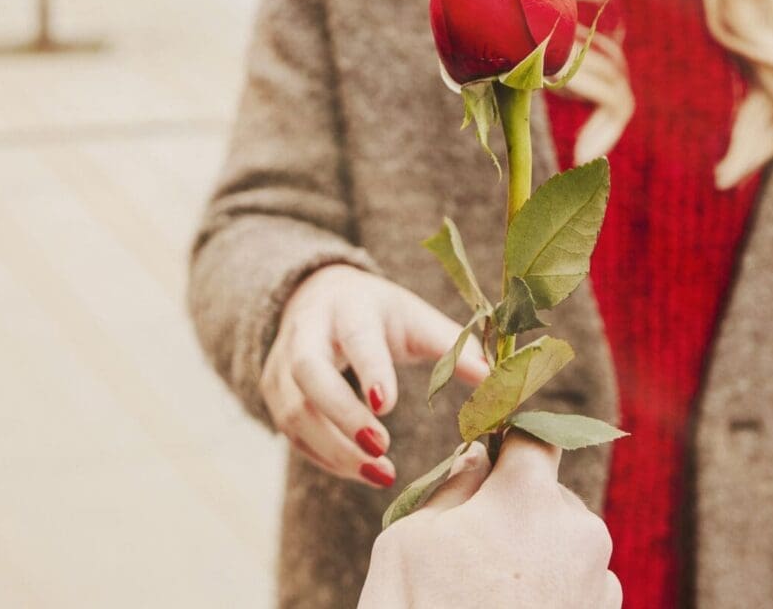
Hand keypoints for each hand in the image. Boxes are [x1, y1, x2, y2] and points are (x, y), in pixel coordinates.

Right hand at [261, 264, 490, 486]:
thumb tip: (498, 387)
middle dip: (342, 414)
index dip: (369, 370)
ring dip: (335, 449)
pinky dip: (325, 458)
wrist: (317, 297)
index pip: (355, 337)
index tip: (387, 405)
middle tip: (380, 446)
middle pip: (309, 373)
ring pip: (294, 411)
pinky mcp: (274, 394)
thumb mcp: (414, 319)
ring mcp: (282, 364)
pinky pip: (292, 433)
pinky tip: (361, 471)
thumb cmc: (377, 315)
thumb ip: (452, 348)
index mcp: (349, 307)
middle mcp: (306, 332)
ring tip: (381, 474)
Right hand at [357, 434, 621, 607]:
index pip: (534, 436)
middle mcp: (579, 529)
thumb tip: (476, 459)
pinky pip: (579, 581)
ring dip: (534, 550)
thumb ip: (450, 487)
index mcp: (529, 496)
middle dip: (515, 507)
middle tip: (469, 544)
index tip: (487, 453)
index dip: (508, 441)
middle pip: (548, 493)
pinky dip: (551, 587)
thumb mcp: (409, 540)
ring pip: (565, 539)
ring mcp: (598, 579)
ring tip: (486, 590)